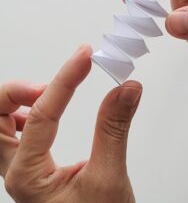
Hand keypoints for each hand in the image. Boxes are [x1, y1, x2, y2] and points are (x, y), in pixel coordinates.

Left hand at [4, 45, 141, 202]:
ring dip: (14, 102)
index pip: (42, 114)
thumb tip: (126, 90)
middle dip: (14, 92)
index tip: (84, 58)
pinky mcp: (31, 168)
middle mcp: (15, 172)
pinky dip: (21, 114)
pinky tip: (39, 111)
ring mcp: (20, 171)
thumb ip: (114, 129)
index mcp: (27, 176)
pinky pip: (11, 134)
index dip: (65, 79)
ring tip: (43, 91)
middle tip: (46, 83)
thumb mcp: (109, 179)